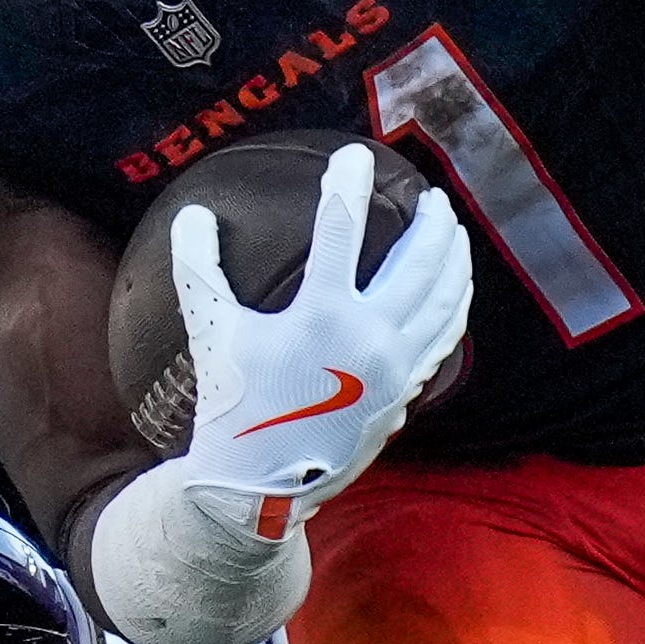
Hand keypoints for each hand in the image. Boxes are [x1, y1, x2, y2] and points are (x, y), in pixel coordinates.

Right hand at [168, 145, 474, 532]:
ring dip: (454, 260)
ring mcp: (395, 371)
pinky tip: (452, 293)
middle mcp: (370, 341)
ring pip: (444, 302)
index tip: (355, 156)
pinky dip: (453, 308)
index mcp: (323, 318)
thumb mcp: (213, 334)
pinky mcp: (405, 396)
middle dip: (431, 222)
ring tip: (453, 232)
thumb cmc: (234, 407)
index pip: (342, 231)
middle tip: (433, 196)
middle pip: (419, 262)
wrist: (261, 488)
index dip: (348, 185)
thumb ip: (200, 270)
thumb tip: (190, 214)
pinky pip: (443, 341)